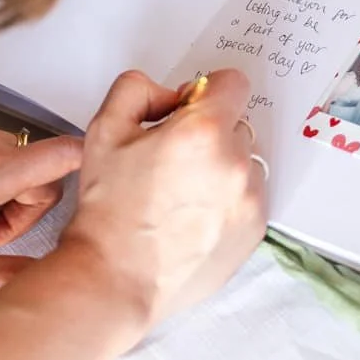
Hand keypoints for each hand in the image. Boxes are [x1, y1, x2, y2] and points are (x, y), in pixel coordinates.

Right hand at [56, 69, 266, 337]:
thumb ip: (138, 89)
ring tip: (182, 191)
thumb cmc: (109, 210)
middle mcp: (235, 164)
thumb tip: (171, 95)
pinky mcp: (254, 230)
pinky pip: (249, 197)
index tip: (189, 108)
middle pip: (237, 123)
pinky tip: (193, 215)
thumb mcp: (105, 128)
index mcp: (203, 132)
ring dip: (222, 166)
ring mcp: (250, 200)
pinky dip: (228, 199)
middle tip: (172, 157)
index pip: (233, 83)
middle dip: (209, 132)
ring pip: (245, 162)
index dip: (206, 91)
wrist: (117, 276)